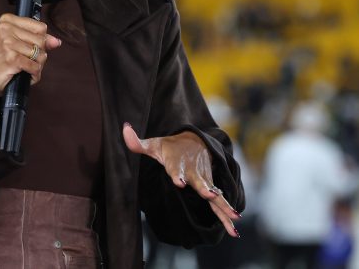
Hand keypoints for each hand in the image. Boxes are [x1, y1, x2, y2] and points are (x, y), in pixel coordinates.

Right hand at [0, 14, 61, 100]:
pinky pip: (35, 66)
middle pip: (41, 41)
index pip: (40, 27)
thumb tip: (57, 41)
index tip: (29, 47)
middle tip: (26, 60)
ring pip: (40, 54)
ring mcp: (8, 44)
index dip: (41, 40)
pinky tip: (26, 75)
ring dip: (37, 66)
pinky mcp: (11, 59)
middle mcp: (6, 29)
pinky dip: (34, 74)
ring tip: (25, 68)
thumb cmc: (2, 59)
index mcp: (8, 20)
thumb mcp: (19, 43)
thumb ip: (39, 39)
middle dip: (39, 54)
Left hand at [122, 123, 240, 237]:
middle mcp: (193, 173)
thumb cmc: (170, 147)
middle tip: (211, 195)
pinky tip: (234, 230)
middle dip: (205, 189)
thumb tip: (124, 128)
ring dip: (224, 206)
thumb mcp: (154, 144)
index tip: (179, 182)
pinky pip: (219, 202)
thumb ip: (138, 143)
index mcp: (177, 164)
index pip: (176, 169)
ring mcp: (204, 180)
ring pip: (215, 195)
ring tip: (234, 219)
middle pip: (200, 182)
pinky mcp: (211, 187)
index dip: (177, 175)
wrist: (196, 141)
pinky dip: (227, 214)